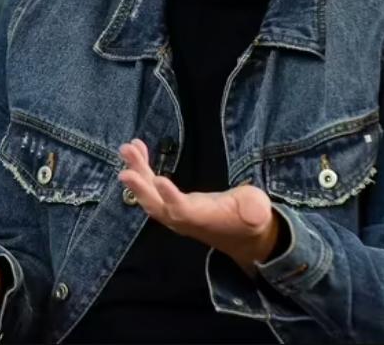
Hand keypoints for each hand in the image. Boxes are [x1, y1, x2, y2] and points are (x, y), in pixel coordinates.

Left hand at [118, 139, 279, 275]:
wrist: (242, 235)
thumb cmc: (250, 219)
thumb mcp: (258, 211)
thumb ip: (254, 210)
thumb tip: (256, 211)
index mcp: (205, 219)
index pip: (184, 211)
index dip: (171, 198)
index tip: (158, 180)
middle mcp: (184, 218)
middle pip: (157, 206)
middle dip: (141, 189)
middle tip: (125, 171)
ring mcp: (174, 211)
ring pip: (150, 195)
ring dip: (137, 172)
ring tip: (127, 149)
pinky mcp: (170, 202)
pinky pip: (151, 187)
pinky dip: (142, 169)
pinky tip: (136, 149)